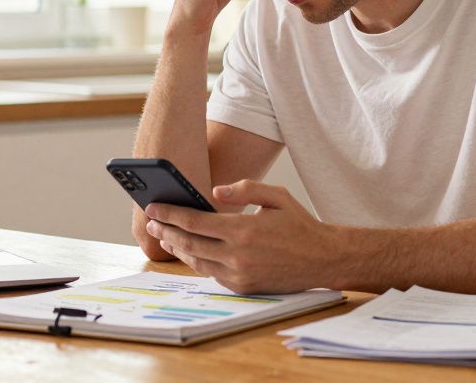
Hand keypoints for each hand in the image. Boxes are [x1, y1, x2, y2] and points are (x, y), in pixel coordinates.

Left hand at [143, 180, 335, 293]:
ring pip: (197, 261)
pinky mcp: (243, 287)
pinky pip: (212, 273)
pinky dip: (197, 261)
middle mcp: (237, 255)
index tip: (153, 207)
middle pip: (189, 243)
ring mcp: (239, 274)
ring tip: (164, 235)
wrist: (323, 259)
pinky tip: (189, 250)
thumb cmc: (299, 224)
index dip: (170, 213)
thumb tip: (214, 192)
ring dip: (177, 248)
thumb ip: (245, 189)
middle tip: (152, 220)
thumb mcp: (276, 196)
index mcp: (243, 229)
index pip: (194, 221)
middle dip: (166, 230)